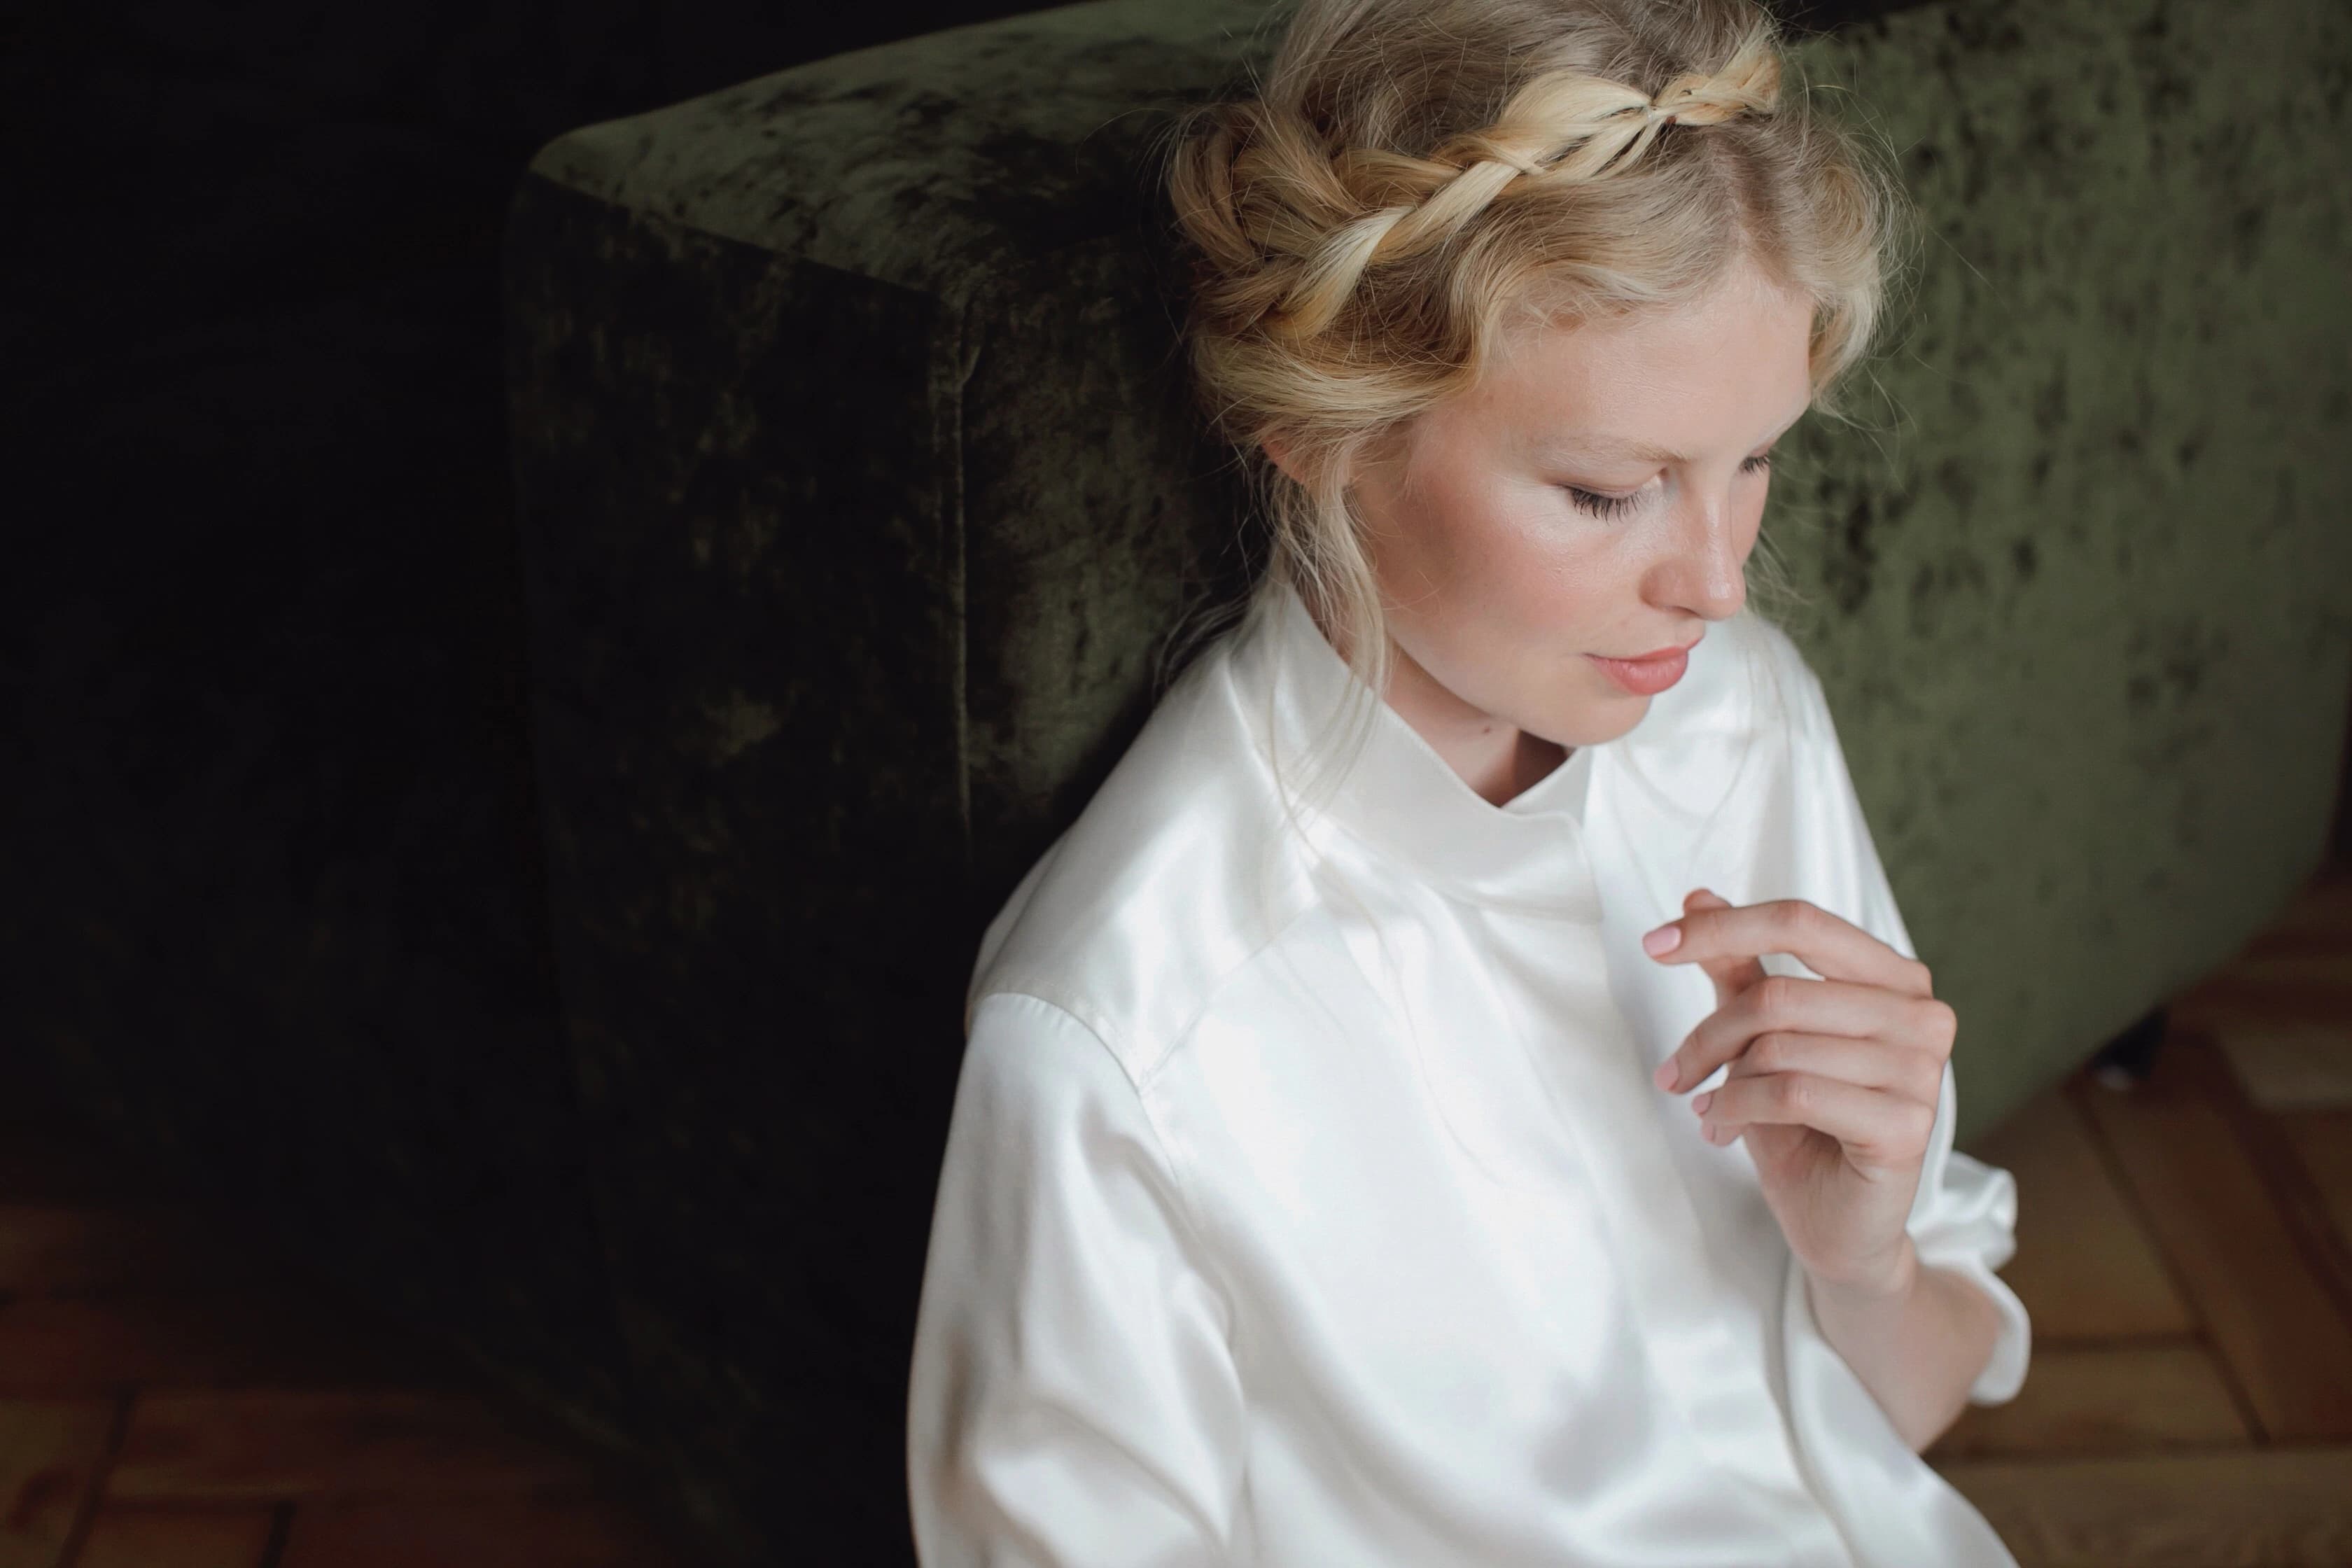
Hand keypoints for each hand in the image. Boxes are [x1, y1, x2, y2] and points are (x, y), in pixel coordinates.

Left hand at [1641, 889, 1955, 1295]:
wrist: (1837, 1223)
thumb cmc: (1803, 1125)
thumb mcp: (1762, 1037)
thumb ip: (1739, 968)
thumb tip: (1697, 896)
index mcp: (1895, 978)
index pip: (1802, 922)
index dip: (1723, 928)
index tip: (1654, 945)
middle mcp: (1922, 1015)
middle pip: (1780, 993)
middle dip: (1709, 1033)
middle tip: (1674, 1072)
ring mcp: (1923, 1072)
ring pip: (1781, 1046)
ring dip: (1721, 1081)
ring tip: (1708, 1107)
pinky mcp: (1907, 1126)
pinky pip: (1793, 1094)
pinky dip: (1738, 1109)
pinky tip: (1721, 1128)